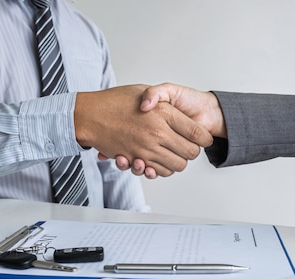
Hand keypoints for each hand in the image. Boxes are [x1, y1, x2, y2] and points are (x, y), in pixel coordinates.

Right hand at [75, 84, 212, 176]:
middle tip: (187, 145)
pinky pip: (158, 172)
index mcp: (163, 113)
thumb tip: (181, 116)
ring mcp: (146, 149)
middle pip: (191, 152)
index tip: (203, 137)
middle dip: (192, 151)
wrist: (90, 115)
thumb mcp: (143, 89)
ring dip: (178, 162)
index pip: (197, 132)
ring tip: (173, 153)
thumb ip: (163, 98)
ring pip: (177, 166)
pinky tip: (157, 161)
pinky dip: (161, 170)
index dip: (204, 137)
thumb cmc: (117, 100)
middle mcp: (157, 133)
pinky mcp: (136, 160)